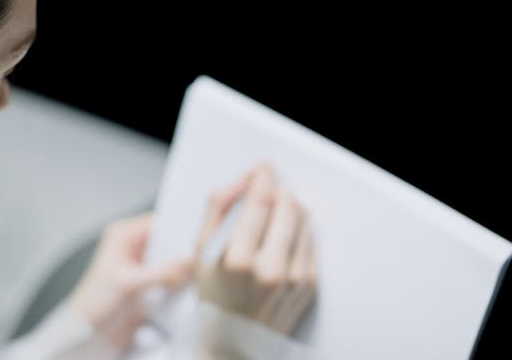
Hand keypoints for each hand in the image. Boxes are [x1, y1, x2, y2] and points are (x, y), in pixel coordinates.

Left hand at [66, 212, 194, 354]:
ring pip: (170, 259)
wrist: (88, 332)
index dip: (179, 228)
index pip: (158, 223)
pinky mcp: (148, 282)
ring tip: (201, 270)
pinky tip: (192, 284)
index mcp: (123, 235)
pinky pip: (170, 276)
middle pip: (167, 241)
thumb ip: (161, 272)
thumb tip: (189, 261)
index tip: (200, 236)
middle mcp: (133, 246)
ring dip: (182, 266)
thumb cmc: (95, 302)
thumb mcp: (128, 284)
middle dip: (183, 249)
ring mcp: (141, 264)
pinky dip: (179, 280)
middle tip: (204, 256)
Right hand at [193, 163, 316, 335]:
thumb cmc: (215, 296)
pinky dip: (297, 229)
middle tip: (266, 186)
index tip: (262, 168)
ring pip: (304, 218)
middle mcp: (271, 270)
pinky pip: (310, 239)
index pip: (260, 202)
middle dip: (278, 189)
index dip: (263, 177)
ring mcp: (295, 278)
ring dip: (289, 206)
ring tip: (272, 212)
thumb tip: (239, 181)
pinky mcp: (310, 283)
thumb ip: (217, 211)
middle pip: (288, 205)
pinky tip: (280, 235)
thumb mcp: (201, 253)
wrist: (236, 342)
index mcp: (239, 260)